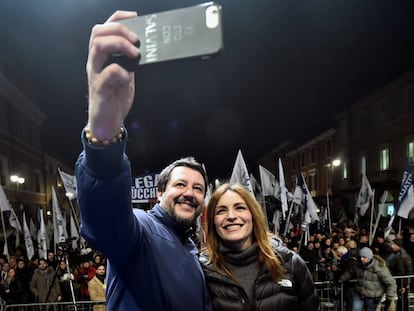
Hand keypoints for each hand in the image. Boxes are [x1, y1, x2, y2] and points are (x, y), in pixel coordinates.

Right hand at [86, 10, 139, 140]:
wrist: (107, 122)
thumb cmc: (115, 96)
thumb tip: (142, 47)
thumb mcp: (125, 73)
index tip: (135, 18)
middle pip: (98, 32)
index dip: (118, 18)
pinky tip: (127, 78)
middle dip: (120, 31)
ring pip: (98, 47)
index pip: (103, 28)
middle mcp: (95, 62)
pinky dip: (120, 72)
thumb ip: (129, 60)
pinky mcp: (99, 89)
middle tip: (136, 42)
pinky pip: (107, 73)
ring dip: (119, 46)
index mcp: (101, 56)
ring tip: (134, 55)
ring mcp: (95, 74)